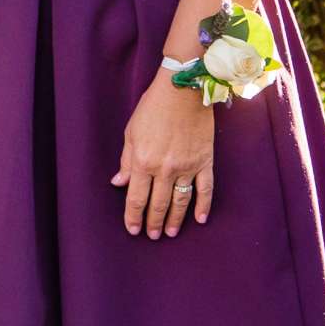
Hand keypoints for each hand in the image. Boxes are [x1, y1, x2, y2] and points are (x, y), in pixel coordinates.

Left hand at [112, 69, 214, 238]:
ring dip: (175, 219)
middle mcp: (164, 168)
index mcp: (143, 161)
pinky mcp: (204, 162)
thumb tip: (119, 183)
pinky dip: (203, 206)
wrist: (183, 90)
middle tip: (152, 235)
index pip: (137, 198)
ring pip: (180, 201)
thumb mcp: (131, 132)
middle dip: (153, 222)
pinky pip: (205, 190)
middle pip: (158, 203)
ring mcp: (186, 167)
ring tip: (170, 232)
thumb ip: (126, 161)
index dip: (133, 216)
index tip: (133, 230)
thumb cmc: (153, 108)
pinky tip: (199, 219)